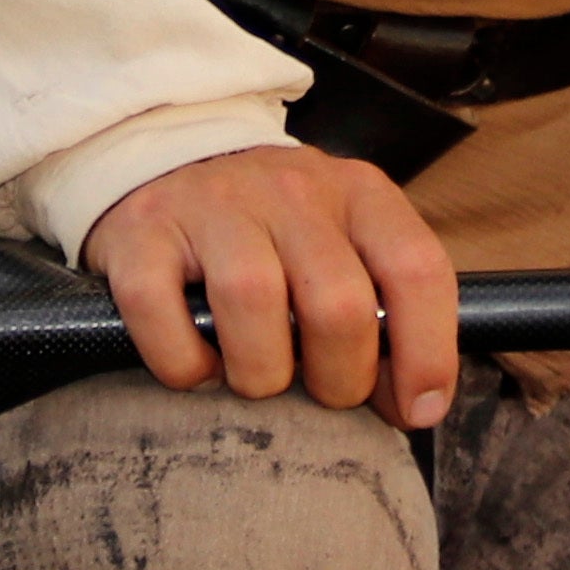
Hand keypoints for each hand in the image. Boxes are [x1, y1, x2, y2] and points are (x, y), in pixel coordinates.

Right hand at [87, 147, 463, 428]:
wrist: (164, 159)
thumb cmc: (271, 229)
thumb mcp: (342, 243)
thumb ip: (384, 309)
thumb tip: (413, 402)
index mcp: (358, 193)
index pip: (416, 269)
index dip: (427, 352)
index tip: (416, 410)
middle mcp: (291, 189)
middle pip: (339, 303)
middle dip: (339, 379)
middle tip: (321, 391)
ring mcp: (213, 204)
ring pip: (254, 301)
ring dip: (261, 373)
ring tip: (256, 377)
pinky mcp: (142, 231)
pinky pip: (164, 313)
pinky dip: (184, 364)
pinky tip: (198, 365)